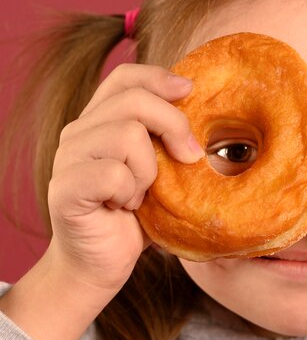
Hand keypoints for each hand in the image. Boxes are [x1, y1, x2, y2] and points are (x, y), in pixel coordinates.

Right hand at [46, 63, 202, 290]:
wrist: (102, 263)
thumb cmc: (137, 218)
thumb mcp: (161, 174)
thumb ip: (170, 144)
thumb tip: (207, 120)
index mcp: (101, 121)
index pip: (125, 77)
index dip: (159, 77)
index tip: (191, 91)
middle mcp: (80, 132)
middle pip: (134, 101)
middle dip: (173, 126)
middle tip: (189, 159)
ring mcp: (68, 158)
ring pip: (127, 136)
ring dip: (149, 171)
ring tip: (142, 194)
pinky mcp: (65, 188)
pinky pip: (113, 174)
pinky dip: (130, 193)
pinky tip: (125, 207)